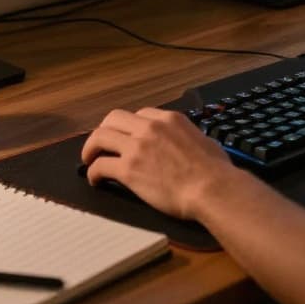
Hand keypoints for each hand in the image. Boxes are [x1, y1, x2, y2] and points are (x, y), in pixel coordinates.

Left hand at [81, 108, 239, 220]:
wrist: (213, 189)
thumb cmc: (216, 171)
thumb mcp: (203, 140)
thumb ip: (187, 137)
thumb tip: (188, 144)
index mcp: (169, 119)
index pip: (140, 114)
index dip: (129, 126)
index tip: (126, 137)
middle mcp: (150, 128)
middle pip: (113, 118)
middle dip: (104, 130)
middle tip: (100, 144)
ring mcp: (137, 147)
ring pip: (100, 137)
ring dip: (91, 148)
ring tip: (89, 159)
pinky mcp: (128, 170)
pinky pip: (100, 166)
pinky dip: (93, 172)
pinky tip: (96, 180)